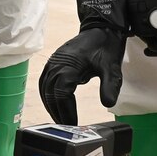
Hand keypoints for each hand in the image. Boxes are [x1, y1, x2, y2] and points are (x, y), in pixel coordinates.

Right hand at [38, 0, 138, 123]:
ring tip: (62, 121)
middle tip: (67, 128)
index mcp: (69, 64)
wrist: (101, 27)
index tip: (73, 125)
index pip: (61, 93)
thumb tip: (108, 103)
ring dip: (51, 106)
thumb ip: (110, 85)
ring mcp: (53, 62)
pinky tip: (56, 105)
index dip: (66, 111)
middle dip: (58, 112)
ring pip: (45, 89)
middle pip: (50, 93)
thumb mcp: (111, 67)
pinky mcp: (54, 62)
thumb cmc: (105, 46)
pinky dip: (48, 96)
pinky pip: (45, 82)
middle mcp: (57, 63)